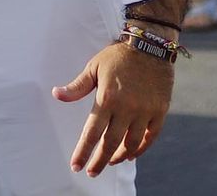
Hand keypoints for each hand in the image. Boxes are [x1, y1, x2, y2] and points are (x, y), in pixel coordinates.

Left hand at [52, 41, 173, 176]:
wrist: (150, 45)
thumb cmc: (118, 56)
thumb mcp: (94, 67)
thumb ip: (77, 86)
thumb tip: (56, 94)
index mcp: (107, 98)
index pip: (92, 132)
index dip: (83, 151)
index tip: (76, 166)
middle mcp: (127, 108)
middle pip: (111, 143)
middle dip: (99, 161)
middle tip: (92, 172)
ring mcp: (145, 111)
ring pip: (132, 143)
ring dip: (120, 156)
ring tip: (111, 161)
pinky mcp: (160, 111)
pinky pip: (150, 137)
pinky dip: (141, 148)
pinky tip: (131, 153)